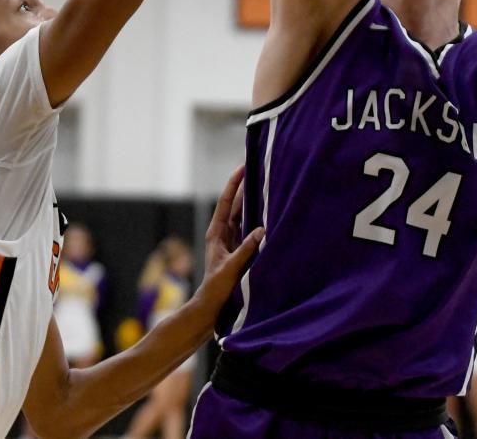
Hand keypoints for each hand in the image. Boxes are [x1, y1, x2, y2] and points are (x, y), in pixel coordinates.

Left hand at [194, 165, 262, 312]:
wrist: (210, 307)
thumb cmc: (217, 288)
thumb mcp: (232, 267)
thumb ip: (246, 249)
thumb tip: (261, 229)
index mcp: (215, 233)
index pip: (225, 203)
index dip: (234, 184)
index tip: (242, 168)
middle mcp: (221, 233)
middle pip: (234, 205)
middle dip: (243, 188)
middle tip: (256, 170)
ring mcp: (229, 241)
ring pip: (241, 216)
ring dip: (251, 202)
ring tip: (263, 185)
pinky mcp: (237, 249)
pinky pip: (247, 228)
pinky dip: (256, 219)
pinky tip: (266, 212)